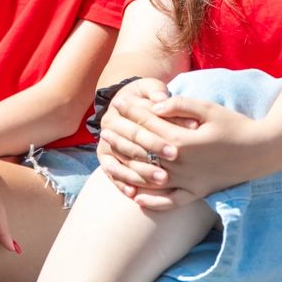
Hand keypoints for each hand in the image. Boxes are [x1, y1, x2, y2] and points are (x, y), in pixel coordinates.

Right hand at [96, 78, 185, 195]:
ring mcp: (106, 145)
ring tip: (159, 184)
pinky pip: (112, 174)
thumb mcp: (150, 87)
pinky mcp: (106, 159)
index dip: (156, 139)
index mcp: (118, 110)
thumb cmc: (146, 96)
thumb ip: (156, 92)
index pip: (138, 128)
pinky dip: (121, 184)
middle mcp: (108, 128)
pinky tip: (133, 194)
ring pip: (121, 163)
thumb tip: (161, 99)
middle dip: (150, 161)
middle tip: (168, 175)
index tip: (176, 151)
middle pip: (129, 147)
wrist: (127, 103)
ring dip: (139, 175)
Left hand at [110, 94, 257, 210]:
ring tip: (110, 163)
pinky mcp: (198, 192)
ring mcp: (189, 182)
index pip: (149, 126)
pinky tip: (137, 198)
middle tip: (106, 130)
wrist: (263, 151)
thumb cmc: (236, 125)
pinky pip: (171, 202)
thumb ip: (179, 105)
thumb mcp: (208, 108)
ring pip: (150, 179)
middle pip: (143, 152)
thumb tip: (153, 106)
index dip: (132, 113)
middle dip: (123, 139)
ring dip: (128, 171)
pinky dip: (153, 202)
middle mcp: (182, 165)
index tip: (119, 104)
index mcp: (183, 141)